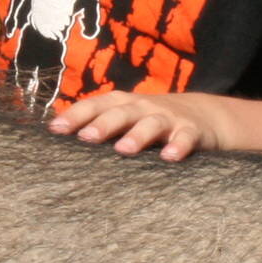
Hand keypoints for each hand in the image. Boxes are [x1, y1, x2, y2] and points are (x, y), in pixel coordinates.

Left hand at [48, 89, 230, 161]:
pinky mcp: (192, 131)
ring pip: (151, 124)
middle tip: (86, 137)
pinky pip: (185, 138)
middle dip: (103, 124)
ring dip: (137, 135)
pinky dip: (178, 146)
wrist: (206, 116)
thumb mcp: (127, 119)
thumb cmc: (153, 120)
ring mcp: (168, 118)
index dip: (76, 116)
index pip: (95, 105)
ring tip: (123, 150)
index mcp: (123, 104)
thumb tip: (58, 141)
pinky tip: (170, 157)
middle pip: (121, 112)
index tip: (55, 130)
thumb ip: (99, 127)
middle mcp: (143, 108)